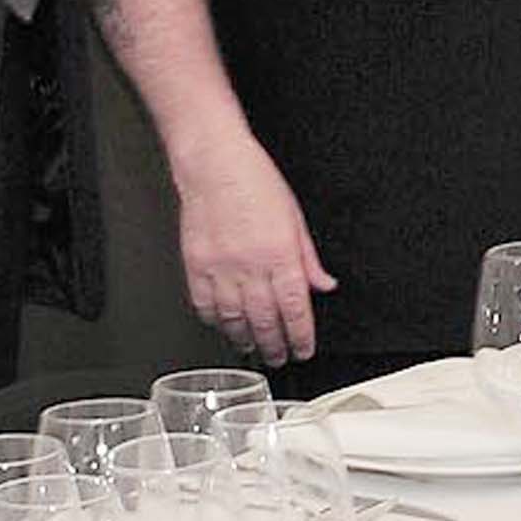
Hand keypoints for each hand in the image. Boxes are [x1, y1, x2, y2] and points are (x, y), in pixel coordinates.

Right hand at [169, 129, 335, 364]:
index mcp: (280, 254)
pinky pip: (205, 305)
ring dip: (246, 339)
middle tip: (280, 357)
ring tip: (254, 347)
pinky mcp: (196, 265)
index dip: (301, 336)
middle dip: (275, 346)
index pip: (295, 309)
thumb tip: (323, 284)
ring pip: (234, 319)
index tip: (303, 349)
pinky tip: (224, 325)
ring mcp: (221, 268)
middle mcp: (251, 265)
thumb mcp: (295, 217)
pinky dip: (215, 321)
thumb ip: (309, 257)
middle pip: (265, 320)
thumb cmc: (255, 181)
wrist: (215, 163)